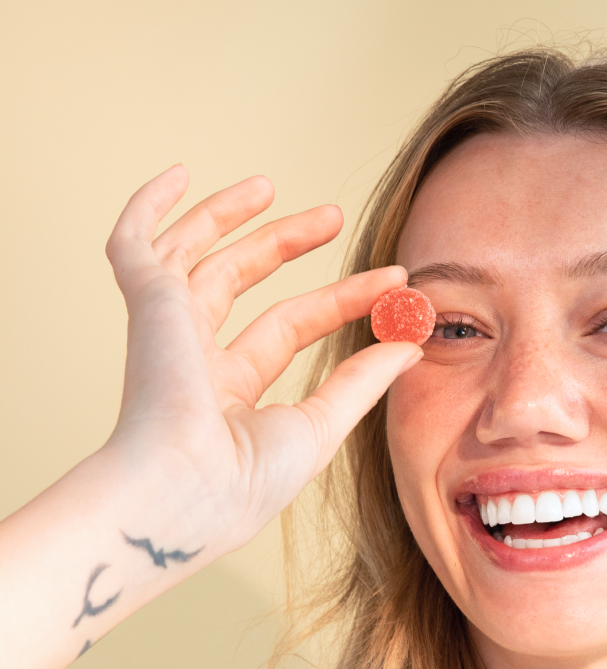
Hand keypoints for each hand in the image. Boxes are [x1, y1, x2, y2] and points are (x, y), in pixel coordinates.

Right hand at [103, 165, 419, 550]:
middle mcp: (194, 359)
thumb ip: (364, 379)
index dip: (342, 300)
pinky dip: (148, 207)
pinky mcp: (148, 305)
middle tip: (334, 218)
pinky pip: (134, 244)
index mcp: (230, 394)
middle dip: (287, 246)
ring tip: (272, 185)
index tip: (393, 284)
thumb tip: (412, 343)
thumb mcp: (322, 424)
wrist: (187, 492)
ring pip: (194, 255)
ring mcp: (167, 330)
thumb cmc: (246, 481)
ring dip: (230, 217)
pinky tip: (176, 176)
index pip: (290, 325)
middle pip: (243, 283)